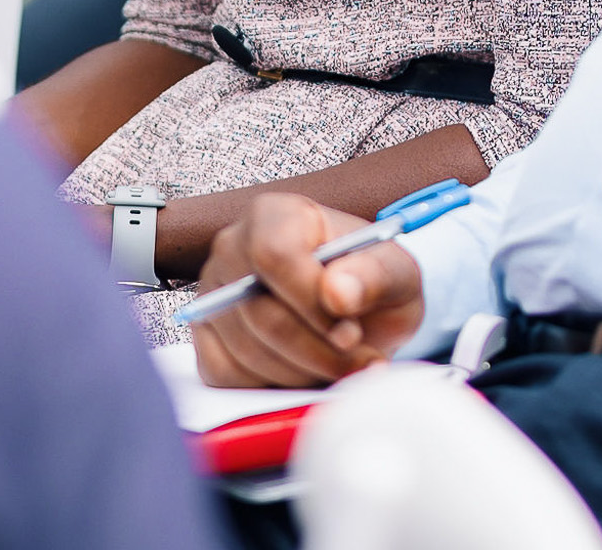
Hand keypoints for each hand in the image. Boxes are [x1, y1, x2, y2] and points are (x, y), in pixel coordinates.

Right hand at [191, 192, 425, 387]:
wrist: (358, 312)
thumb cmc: (370, 283)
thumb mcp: (395, 272)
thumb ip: (374, 276)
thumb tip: (339, 293)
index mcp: (275, 215)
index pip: (273, 254)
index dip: (310, 302)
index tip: (350, 331)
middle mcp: (234, 248)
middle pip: (259, 312)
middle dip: (316, 351)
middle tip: (357, 360)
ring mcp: (214, 293)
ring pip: (246, 351)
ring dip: (302, 373)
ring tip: (338, 365)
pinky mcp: (206, 337)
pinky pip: (226, 375)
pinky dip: (270, 387)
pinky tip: (304, 373)